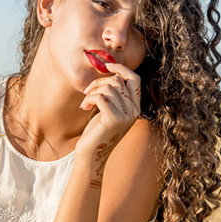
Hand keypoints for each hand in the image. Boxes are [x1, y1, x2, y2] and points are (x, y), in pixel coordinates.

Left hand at [75, 63, 140, 188]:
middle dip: (99, 82)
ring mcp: (126, 116)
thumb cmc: (96, 131)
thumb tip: (110, 72)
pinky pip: (101, 97)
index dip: (121, 68)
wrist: (91, 155)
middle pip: (117, 81)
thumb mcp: (108, 110)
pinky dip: (89, 99)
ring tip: (86, 102)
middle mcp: (134, 111)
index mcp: (135, 107)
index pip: (135, 79)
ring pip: (108, 88)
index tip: (106, 66)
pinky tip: (84, 107)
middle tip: (88, 93)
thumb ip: (113, 94)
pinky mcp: (114, 120)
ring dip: (92, 92)